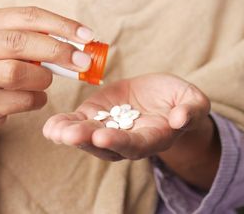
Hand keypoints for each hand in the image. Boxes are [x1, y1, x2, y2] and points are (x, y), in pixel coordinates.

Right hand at [0, 6, 94, 134]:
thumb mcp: (9, 44)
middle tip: (83, 61)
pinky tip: (34, 96)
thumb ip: (39, 38)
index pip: (27, 16)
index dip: (61, 25)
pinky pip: (21, 100)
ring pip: (18, 73)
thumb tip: (84, 44)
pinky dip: (37, 98)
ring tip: (45, 79)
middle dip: (57, 50)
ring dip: (43, 78)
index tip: (87, 35)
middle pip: (19, 42)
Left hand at [42, 73, 211, 161]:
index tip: (104, 137)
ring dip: (70, 135)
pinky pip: (78, 123)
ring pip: (88, 137)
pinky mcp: (96, 116)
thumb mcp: (193, 100)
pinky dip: (63, 125)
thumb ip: (190, 110)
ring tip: (55, 130)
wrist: (163, 98)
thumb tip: (181, 118)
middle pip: (106, 146)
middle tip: (71, 135)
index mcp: (153, 138)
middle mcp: (128, 140)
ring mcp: (110, 129)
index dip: (120, 142)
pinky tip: (50, 125)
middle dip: (88, 140)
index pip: (135, 144)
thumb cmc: (181, 101)